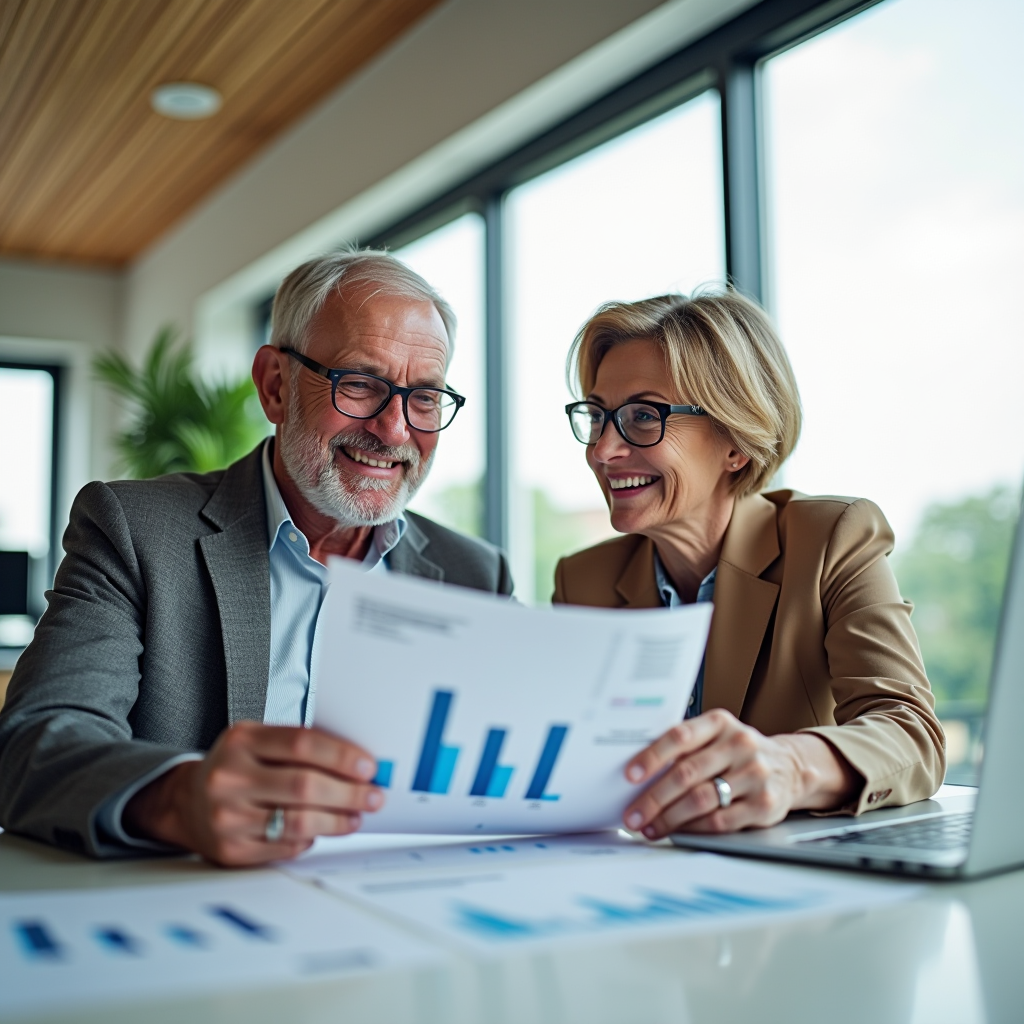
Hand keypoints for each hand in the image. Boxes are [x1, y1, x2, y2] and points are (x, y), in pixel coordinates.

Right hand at [123, 722, 383, 864]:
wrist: (187, 803)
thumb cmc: (236, 767)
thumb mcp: (257, 741)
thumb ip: (298, 746)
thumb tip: (356, 762)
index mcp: (241, 740)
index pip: (301, 743)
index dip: (341, 756)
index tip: (368, 766)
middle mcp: (230, 777)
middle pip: (304, 785)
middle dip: (349, 793)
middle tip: (374, 796)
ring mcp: (228, 816)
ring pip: (299, 822)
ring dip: (338, 821)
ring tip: (356, 817)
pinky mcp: (232, 850)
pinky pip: (286, 847)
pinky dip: (311, 839)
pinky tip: (324, 830)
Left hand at [622, 709, 859, 838]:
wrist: (790, 766)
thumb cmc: (738, 752)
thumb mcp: (716, 736)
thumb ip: (685, 745)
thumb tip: (639, 771)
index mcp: (720, 723)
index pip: (680, 736)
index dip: (652, 756)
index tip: (630, 775)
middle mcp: (740, 744)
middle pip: (687, 773)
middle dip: (654, 798)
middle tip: (633, 814)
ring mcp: (754, 774)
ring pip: (701, 799)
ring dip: (669, 818)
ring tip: (651, 827)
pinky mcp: (764, 804)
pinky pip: (720, 820)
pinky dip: (693, 829)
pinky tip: (678, 832)